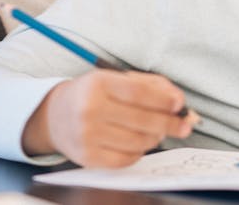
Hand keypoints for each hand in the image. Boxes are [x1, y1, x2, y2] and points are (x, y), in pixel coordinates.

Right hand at [22, 70, 197, 167]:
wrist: (55, 115)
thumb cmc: (92, 94)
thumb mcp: (115, 79)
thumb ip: (150, 85)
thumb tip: (178, 101)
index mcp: (98, 84)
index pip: (139, 93)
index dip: (164, 100)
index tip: (180, 105)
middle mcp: (90, 109)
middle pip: (143, 120)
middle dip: (170, 123)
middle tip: (184, 125)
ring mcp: (88, 135)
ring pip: (138, 142)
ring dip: (156, 138)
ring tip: (158, 132)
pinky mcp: (88, 156)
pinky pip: (126, 159)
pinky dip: (139, 152)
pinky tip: (139, 143)